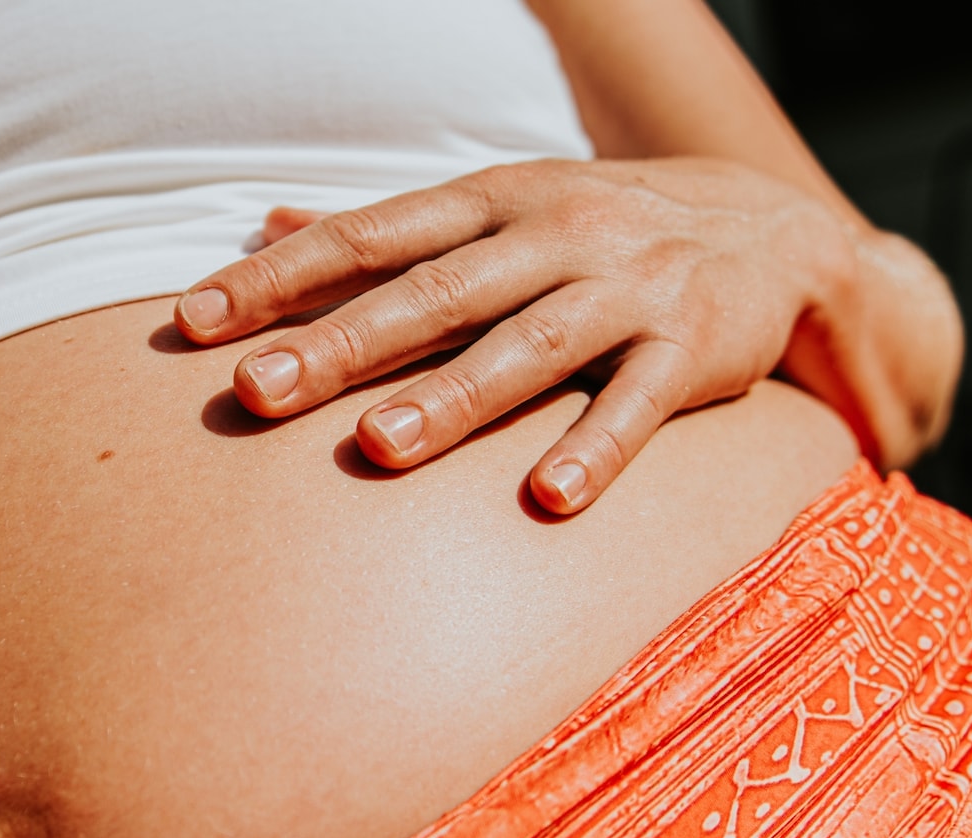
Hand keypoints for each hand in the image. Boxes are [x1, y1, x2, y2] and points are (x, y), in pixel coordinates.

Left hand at [172, 157, 879, 513]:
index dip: (281, 277)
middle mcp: (556, 234)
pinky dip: (598, 450)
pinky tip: (548, 502)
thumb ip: (391, 228)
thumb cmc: (605, 232)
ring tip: (380, 453)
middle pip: (436, 292)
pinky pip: (642, 406)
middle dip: (342, 344)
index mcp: (495, 201)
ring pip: (531, 345)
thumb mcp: (502, 206)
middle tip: (255, 394)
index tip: (193, 322)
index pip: (370, 235)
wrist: (778, 235)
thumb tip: (266, 221)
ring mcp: (628, 290)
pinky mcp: (695, 348)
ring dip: (455, 400)